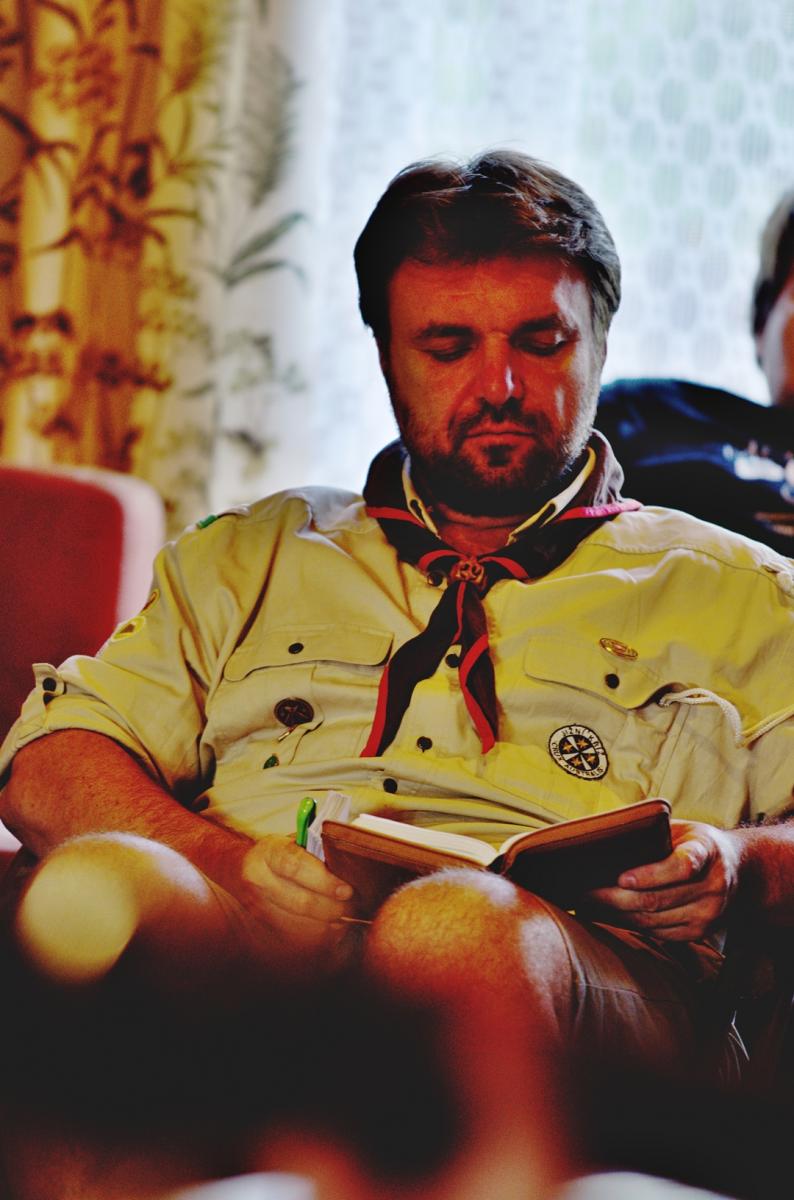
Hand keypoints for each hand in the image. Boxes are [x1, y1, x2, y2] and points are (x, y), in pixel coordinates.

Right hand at [238, 834, 354, 959]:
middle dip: (332, 908)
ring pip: (299, 923)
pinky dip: (317, 934)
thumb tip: (351, 866)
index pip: (295, 866)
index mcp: (268, 851)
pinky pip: (295, 935)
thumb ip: (320, 851)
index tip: (347, 891)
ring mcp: (258, 906)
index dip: (324, 881)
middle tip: (353, 908)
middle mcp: (258, 880)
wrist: (249, 867)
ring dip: (327, 924)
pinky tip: (333, 928)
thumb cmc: (285, 852)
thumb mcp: (298, 841)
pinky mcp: (263, 924)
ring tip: (347, 919)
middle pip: (300, 901)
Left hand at [587, 819, 740, 941]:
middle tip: (581, 893)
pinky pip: (657, 933)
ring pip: (652, 920)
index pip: (681, 866)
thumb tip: (601, 838)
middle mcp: (713, 886)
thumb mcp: (681, 829)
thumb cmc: (696, 843)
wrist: (739, 869)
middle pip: (657, 900)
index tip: (620, 877)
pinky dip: (628, 925)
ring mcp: (708, 913)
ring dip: (614, 915)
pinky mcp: (699, 932)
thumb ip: (651, 834)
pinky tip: (606, 917)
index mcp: (707, 851)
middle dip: (612, 899)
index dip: (650, 874)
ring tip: (585, 905)